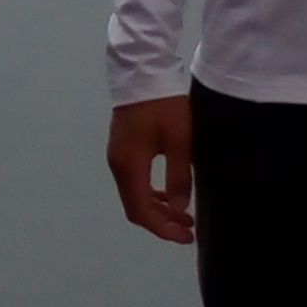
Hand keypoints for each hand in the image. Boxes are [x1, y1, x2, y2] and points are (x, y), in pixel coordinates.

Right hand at [108, 92, 194, 241]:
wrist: (141, 71)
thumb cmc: (164, 104)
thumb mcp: (179, 140)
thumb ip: (178, 176)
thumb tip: (180, 209)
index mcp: (129, 166)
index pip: (141, 211)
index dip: (163, 228)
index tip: (185, 236)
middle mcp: (118, 166)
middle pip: (135, 207)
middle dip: (161, 222)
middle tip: (188, 230)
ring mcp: (117, 157)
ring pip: (135, 195)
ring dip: (158, 208)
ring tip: (184, 215)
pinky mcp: (122, 149)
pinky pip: (134, 182)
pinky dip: (151, 193)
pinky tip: (169, 194)